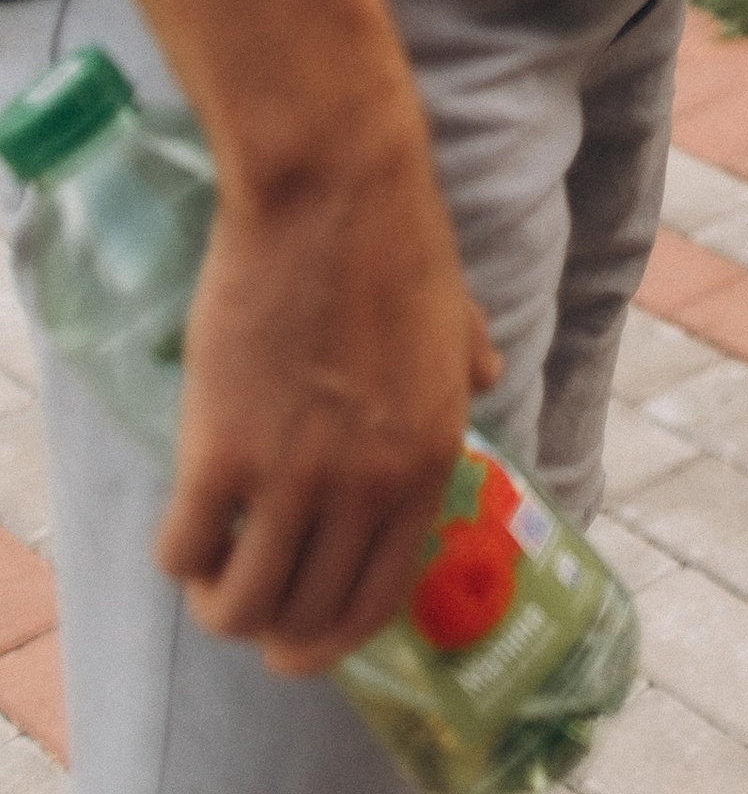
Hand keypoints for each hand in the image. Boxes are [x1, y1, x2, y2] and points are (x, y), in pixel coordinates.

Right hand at [161, 116, 499, 672]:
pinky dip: (181, 557)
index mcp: (429, 461)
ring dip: (221, 606)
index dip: (334, 633)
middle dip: (273, 630)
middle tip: (245, 601)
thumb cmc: (395, 236)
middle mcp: (369, 485)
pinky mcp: (223, 449)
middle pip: (307, 620)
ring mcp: (295, 474)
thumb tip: (491, 379)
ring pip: (243, 608)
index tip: (303, 630)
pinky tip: (187, 527)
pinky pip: (187, 552)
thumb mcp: (455, 316)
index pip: (378, 599)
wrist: (334, 188)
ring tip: (210, 574)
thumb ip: (470, 363)